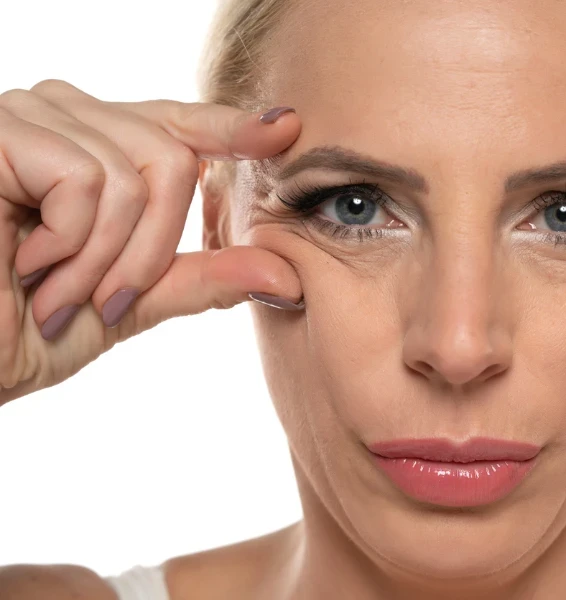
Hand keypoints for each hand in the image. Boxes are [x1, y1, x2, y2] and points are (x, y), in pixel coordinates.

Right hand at [0, 79, 303, 405]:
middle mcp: (63, 117)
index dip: (231, 128)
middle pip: (171, 157)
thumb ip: (199, 277)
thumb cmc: (22, 328)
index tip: (285, 129)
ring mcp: (27, 115)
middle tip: (101, 300)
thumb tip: (285, 271)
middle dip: (149, 251)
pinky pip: (87, 180)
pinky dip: (71, 243)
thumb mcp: (128, 301)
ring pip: (135, 173)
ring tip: (54, 293)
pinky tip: (25, 266)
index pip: (177, 126)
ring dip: (103, 260)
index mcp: (96, 148)